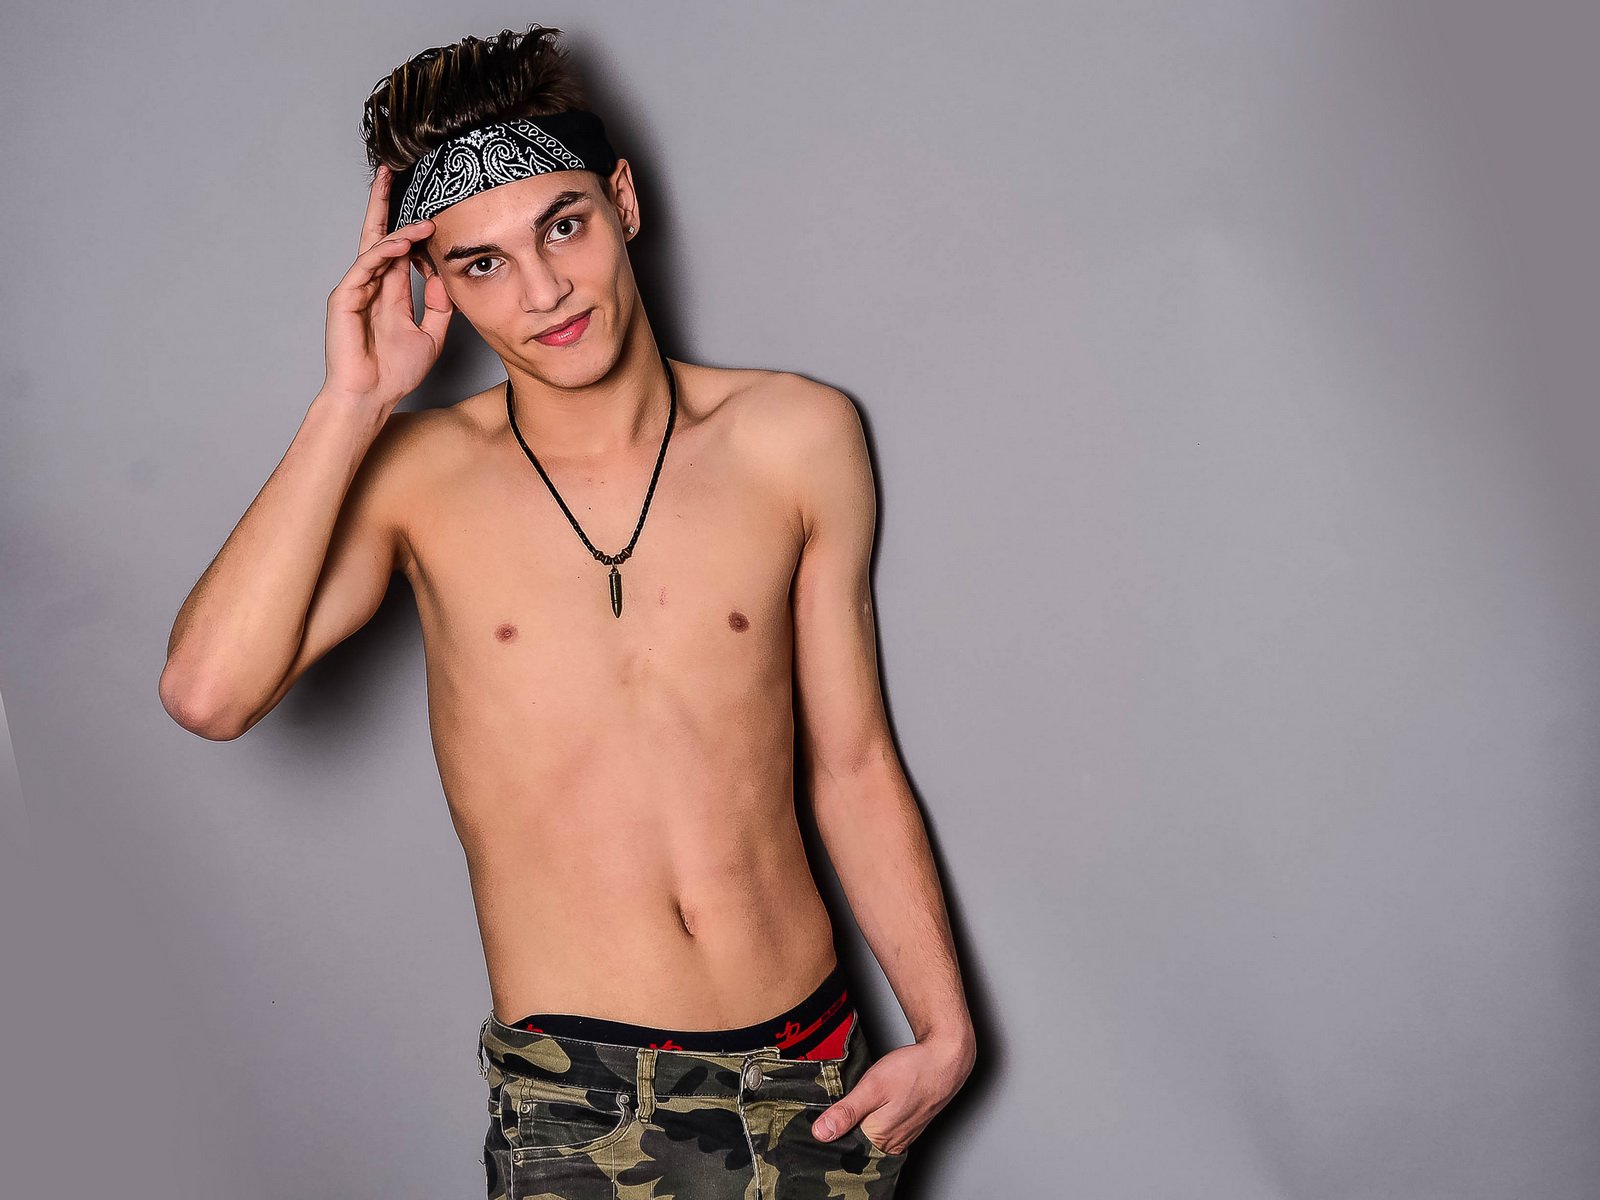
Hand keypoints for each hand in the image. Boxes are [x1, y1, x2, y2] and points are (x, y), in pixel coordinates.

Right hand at [321, 164, 452, 408]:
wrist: (372, 397)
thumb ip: (439, 306)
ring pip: (374, 246)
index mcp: (390, 291)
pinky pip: (365, 266)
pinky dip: (383, 252)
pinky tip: (401, 243)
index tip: (431, 207)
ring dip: (397, 229)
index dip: (411, 227)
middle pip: (378, 234)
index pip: (398, 248)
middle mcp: (372, 284)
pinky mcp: (344, 298)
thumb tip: (446, 278)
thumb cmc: (395, 372)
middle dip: (384, 203)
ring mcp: (356, 289)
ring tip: (422, 219)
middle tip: (392, 172)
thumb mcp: (431, 335)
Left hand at [811, 1033, 975, 1155]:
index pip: (843, 1147)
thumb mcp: (872, 1087)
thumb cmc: (913, 1070)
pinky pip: (880, 1129)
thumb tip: (821, 1133)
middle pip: (855, 1143)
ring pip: (867, 1135)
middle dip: (841, 1128)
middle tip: (833, 1107)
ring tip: (851, 1103)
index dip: (829, 1132)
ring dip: (856, 1122)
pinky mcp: (906, 1126)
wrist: (945, 1059)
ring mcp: (900, 1136)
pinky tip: (868, 1104)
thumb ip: (847, 1111)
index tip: (818, 1119)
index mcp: (879, 1138)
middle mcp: (891, 1143)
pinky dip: (870, 1119)